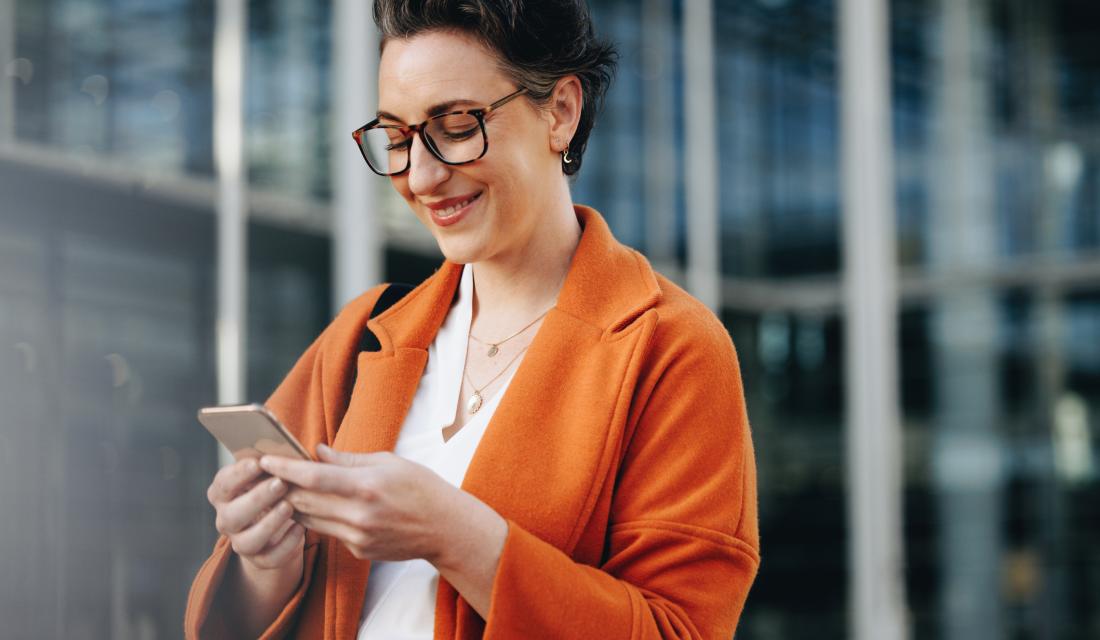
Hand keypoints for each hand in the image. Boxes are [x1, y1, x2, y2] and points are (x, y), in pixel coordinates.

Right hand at [206, 457, 304, 570]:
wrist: (279, 524)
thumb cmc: (275, 487)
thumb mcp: (273, 472)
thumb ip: (276, 462)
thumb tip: (294, 448)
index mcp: (224, 494)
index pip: (222, 484)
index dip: (238, 474)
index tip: (257, 462)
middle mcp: (226, 520)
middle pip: (231, 516)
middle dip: (256, 499)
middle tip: (280, 484)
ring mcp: (241, 542)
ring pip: (246, 542)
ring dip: (269, 524)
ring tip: (289, 507)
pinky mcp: (261, 560)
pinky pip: (270, 559)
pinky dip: (286, 545)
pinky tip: (301, 528)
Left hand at [258, 445, 456, 563]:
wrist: (444, 528)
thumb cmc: (421, 488)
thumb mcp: (388, 462)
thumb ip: (348, 460)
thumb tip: (317, 451)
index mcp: (366, 486)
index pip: (313, 477)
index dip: (285, 468)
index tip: (265, 460)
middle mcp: (358, 515)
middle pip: (304, 500)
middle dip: (283, 486)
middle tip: (266, 472)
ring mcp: (357, 537)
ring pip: (310, 519)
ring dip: (295, 504)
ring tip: (283, 489)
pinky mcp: (358, 551)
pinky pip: (329, 532)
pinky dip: (320, 518)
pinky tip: (320, 506)